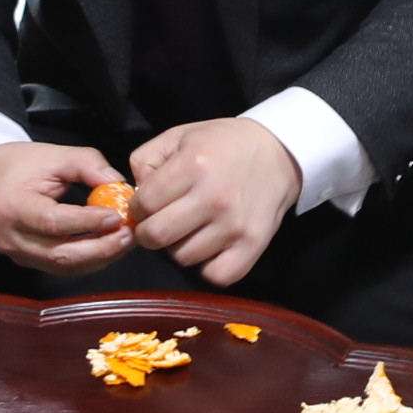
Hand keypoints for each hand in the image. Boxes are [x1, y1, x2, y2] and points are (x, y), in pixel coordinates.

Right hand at [0, 140, 136, 273]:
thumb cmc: (19, 164)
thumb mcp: (54, 155)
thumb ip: (88, 165)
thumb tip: (119, 184)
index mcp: (12, 207)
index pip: (53, 222)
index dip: (87, 222)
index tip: (116, 215)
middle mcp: (11, 237)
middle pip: (61, 254)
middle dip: (101, 247)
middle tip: (129, 233)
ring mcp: (18, 254)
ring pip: (65, 267)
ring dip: (99, 257)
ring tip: (124, 240)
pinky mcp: (27, 261)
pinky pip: (62, 267)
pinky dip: (89, 260)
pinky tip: (108, 246)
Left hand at [129, 117, 301, 286]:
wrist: (278, 152)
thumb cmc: (223, 144)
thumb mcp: (180, 136)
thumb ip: (146, 161)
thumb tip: (134, 196)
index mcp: (194, 165)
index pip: (144, 204)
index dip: (138, 207)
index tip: (148, 204)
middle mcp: (214, 197)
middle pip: (156, 236)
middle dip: (149, 232)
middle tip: (160, 221)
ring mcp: (235, 224)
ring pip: (183, 257)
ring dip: (179, 247)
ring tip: (191, 228)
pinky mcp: (253, 244)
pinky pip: (216, 275)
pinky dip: (208, 266)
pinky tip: (210, 247)